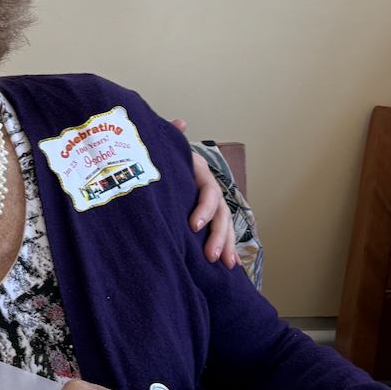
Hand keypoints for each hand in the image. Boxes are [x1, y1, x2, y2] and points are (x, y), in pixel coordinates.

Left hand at [172, 119, 237, 268]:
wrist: (159, 160)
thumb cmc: (159, 155)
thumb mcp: (164, 146)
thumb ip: (171, 137)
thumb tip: (179, 123)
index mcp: (199, 172)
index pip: (209, 192)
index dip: (204, 209)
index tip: (193, 226)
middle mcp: (209, 187)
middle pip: (221, 212)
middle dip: (219, 235)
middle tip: (211, 256)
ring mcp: (210, 203)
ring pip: (225, 225)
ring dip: (227, 245)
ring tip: (225, 265)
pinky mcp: (207, 216)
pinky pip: (222, 232)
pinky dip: (227, 247)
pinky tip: (231, 266)